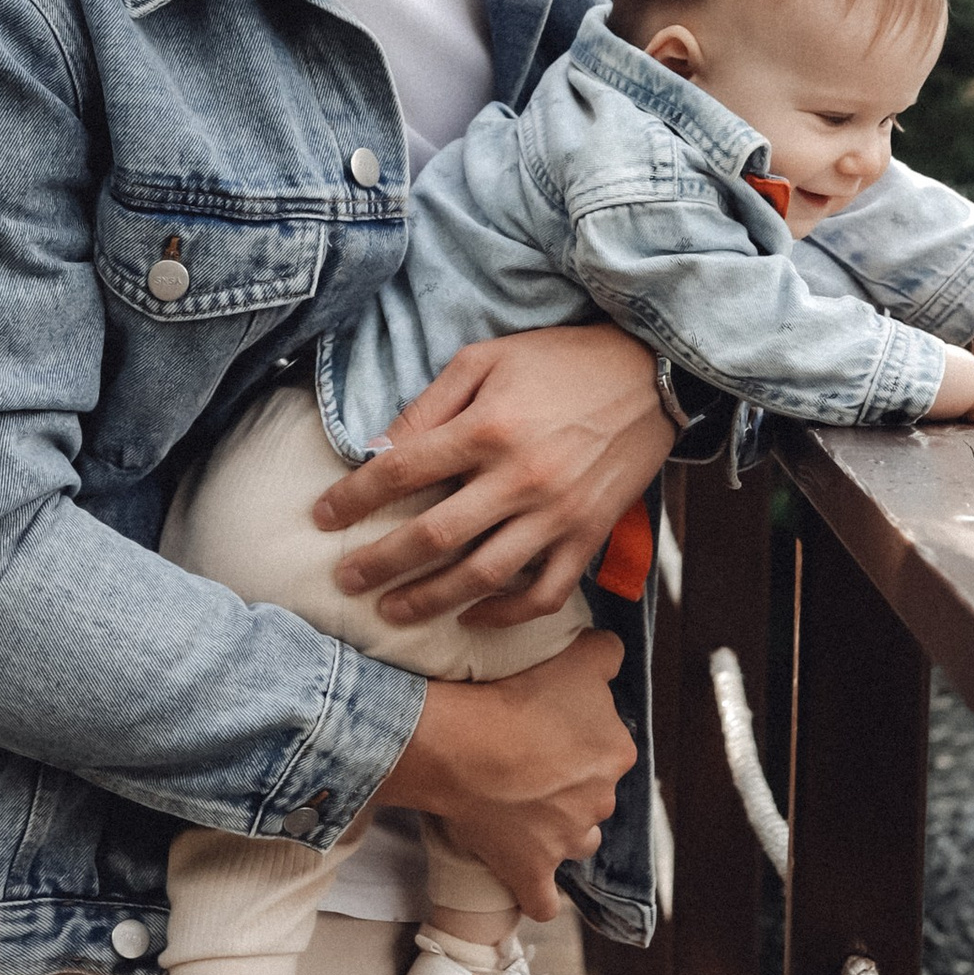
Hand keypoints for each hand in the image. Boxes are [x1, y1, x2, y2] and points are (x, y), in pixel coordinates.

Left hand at [311, 325, 673, 627]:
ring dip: (430, 601)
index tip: (321, 517)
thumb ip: (429, 404)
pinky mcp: (589, 536)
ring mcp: (557, 514)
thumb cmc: (562, 361)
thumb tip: (377, 449)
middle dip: (379, 563)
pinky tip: (472, 615)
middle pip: (432, 535)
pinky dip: (505, 614)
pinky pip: (544, 593)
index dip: (353, 499)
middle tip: (345, 580)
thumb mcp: (486, 359)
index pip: (400, 472)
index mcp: (488, 427)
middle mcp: (520, 477)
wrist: (652, 374)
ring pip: (482, 575)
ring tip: (392, 612)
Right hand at [385, 629, 635, 918]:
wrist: (462, 744)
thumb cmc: (516, 696)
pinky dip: (538, 895)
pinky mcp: (532, 872)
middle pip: (592, 795)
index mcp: (616, 753)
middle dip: (569, 785)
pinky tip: (531, 886)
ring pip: (575, 840)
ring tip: (525, 812)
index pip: (608, 748)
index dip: (580, 740)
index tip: (548, 731)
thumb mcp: (577, 657)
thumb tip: (613, 655)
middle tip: (528, 765)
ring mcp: (567, 841)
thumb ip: (607, 655)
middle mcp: (600, 801)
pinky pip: (543, 900)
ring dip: (559, 831)